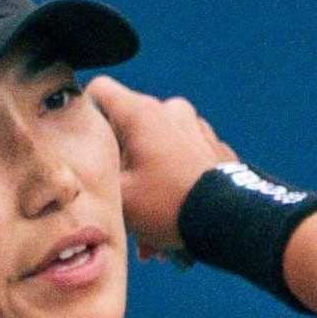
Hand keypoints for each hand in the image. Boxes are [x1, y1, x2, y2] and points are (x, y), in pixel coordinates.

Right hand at [86, 75, 233, 258]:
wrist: (232, 222)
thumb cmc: (171, 205)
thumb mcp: (120, 197)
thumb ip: (95, 174)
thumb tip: (84, 167)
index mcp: (142, 113)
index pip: (98, 90)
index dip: (84, 115)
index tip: (85, 145)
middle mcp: (170, 110)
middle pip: (128, 127)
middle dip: (121, 166)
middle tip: (120, 202)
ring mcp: (195, 126)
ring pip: (155, 149)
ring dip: (146, 182)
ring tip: (148, 227)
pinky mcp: (212, 146)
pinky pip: (181, 159)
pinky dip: (171, 183)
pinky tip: (171, 219)